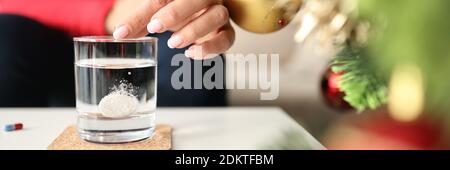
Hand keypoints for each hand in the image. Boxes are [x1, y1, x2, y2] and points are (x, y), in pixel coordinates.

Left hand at [109, 0, 234, 59]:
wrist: (203, 16)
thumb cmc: (179, 12)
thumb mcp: (157, 13)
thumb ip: (140, 21)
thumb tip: (120, 34)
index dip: (143, 14)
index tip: (129, 30)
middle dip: (175, 12)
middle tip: (154, 27)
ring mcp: (219, 14)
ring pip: (216, 16)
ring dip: (194, 30)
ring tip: (173, 43)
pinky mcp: (227, 32)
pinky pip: (227, 38)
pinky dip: (210, 47)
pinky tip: (192, 53)